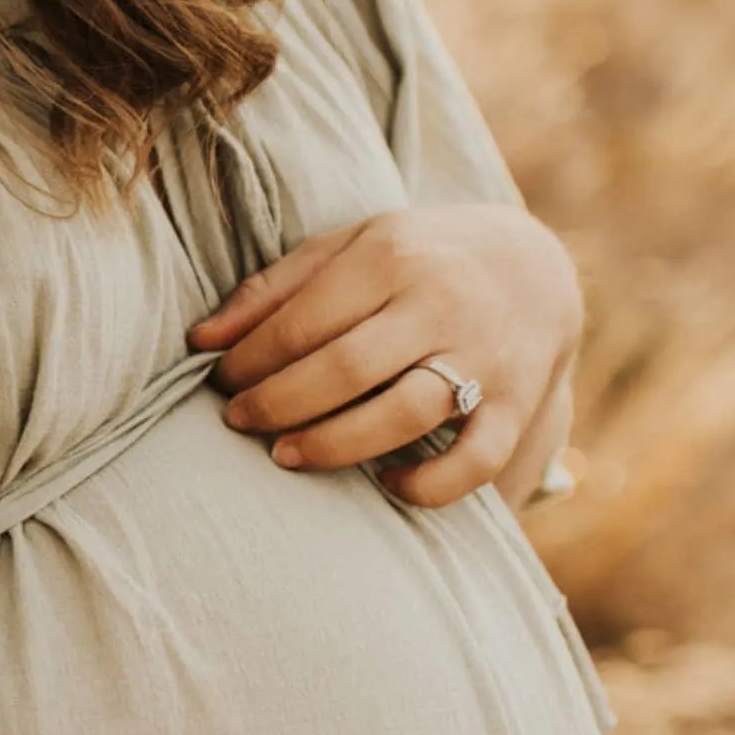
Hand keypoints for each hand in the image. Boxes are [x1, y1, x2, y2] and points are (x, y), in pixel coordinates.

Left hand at [190, 204, 581, 508]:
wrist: (533, 266)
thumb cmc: (416, 259)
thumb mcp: (349, 248)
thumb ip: (274, 289)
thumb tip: (201, 339)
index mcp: (391, 256)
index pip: (302, 321)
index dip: (249, 362)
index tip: (221, 383)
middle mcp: (440, 305)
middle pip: (343, 370)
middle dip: (277, 405)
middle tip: (240, 423)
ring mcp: (483, 359)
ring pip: (401, 417)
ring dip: (332, 446)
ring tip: (287, 455)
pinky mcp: (515, 407)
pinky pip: (471, 464)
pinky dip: (426, 487)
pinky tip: (386, 483)